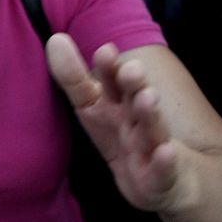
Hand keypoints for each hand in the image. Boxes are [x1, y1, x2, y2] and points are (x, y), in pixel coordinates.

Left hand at [46, 34, 182, 212]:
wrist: (163, 182)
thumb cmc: (123, 137)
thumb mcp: (94, 108)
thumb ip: (73, 77)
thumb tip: (55, 40)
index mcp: (117, 104)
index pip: (111, 84)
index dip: (107, 69)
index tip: (105, 51)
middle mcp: (136, 121)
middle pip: (134, 100)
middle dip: (133, 84)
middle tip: (131, 69)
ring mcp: (150, 149)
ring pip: (151, 130)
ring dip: (149, 114)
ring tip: (148, 97)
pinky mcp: (160, 179)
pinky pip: (162, 170)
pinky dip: (164, 162)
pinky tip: (166, 152)